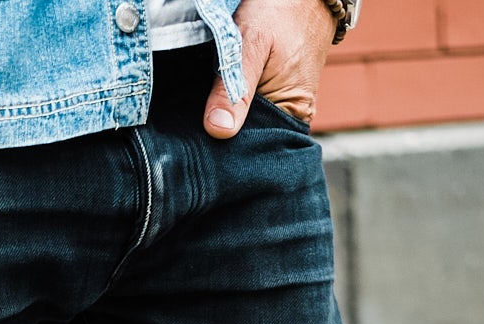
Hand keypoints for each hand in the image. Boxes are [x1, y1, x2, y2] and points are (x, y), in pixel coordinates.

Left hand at [204, 0, 336, 138]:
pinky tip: (208, 102)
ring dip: (220, 120)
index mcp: (293, 115)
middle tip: (190, 129)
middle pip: (246, 142)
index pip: (253, 150)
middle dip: (219, 137)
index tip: (196, 146)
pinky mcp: (268, 96)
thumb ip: (235, 87)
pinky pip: (242, 109)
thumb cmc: (281, 12)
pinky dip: (226, 106)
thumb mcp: (253, 44)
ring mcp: (278, 107)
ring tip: (198, 115)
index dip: (224, 151)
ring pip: (241, 126)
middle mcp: (288, 118)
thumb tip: (218, 131)